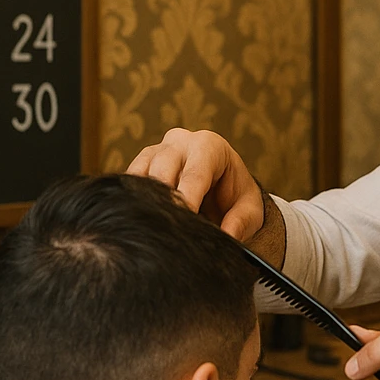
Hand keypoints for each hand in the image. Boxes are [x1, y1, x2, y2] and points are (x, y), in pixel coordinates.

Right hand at [127, 128, 262, 240]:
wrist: (222, 186)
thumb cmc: (236, 195)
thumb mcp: (250, 209)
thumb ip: (241, 222)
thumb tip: (226, 238)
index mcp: (210, 146)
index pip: (195, 174)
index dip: (187, 201)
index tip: (184, 222)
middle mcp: (181, 141)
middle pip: (163, 169)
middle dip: (164, 200)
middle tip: (165, 230)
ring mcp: (157, 150)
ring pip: (141, 173)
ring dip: (144, 200)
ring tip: (149, 228)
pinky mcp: (141, 163)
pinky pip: (129, 180)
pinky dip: (131, 200)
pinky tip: (136, 221)